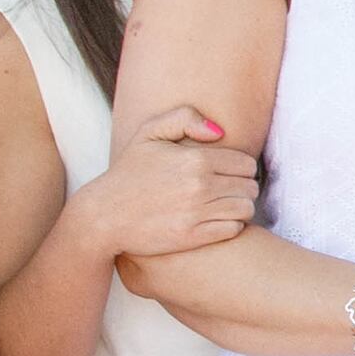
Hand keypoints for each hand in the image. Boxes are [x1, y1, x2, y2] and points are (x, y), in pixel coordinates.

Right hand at [72, 101, 254, 262]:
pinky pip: (234, 229)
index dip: (241, 167)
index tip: (228, 171)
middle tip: (226, 189)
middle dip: (242, 187)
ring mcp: (197, 213)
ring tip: (223, 204)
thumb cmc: (128, 172)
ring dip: (239, 207)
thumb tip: (219, 132)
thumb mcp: (148, 133)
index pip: (247, 164)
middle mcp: (200, 185)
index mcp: (195, 159)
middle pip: (250, 187)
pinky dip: (230, 225)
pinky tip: (215, 220)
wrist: (103, 215)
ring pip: (246, 209)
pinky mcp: (194, 236)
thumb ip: (185, 118)